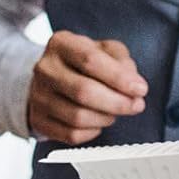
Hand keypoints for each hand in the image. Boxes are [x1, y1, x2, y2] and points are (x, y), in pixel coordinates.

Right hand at [28, 30, 146, 144]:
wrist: (50, 77)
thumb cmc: (82, 63)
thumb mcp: (104, 50)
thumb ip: (122, 61)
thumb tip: (134, 84)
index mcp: (61, 44)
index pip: (90, 61)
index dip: (119, 78)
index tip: (140, 89)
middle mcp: (45, 69)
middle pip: (83, 91)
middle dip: (117, 102)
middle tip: (135, 105)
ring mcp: (38, 96)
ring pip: (77, 117)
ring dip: (105, 118)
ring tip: (114, 112)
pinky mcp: (38, 120)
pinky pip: (71, 135)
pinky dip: (92, 132)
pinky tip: (97, 123)